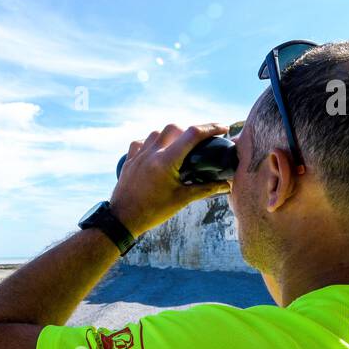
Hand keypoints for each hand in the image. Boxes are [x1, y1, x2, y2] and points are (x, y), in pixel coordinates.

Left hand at [109, 122, 231, 236]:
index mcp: (166, 162)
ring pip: (156, 133)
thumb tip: (226, 185)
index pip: (193, 134)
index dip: (211, 128)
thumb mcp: (182, 200)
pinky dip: (151, 142)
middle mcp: (151, 154)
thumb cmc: (153, 212)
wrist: (122, 220)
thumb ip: (205, 189)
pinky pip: (140, 142)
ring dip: (170, 135)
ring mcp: (138, 155)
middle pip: (175, 128)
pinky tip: (157, 151)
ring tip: (179, 147)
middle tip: (200, 142)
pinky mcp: (129, 160)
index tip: (223, 128)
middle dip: (190, 131)